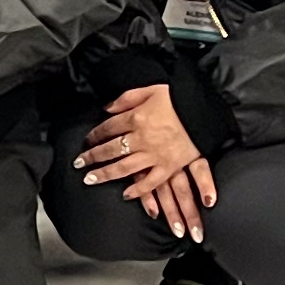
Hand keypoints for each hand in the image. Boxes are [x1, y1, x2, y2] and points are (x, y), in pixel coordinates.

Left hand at [75, 86, 216, 239]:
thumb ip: (126, 98)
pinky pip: (150, 182)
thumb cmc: (180, 98)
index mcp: (136, 117)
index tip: (86, 141)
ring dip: (105, 174)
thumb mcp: (150, 89)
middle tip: (79, 164)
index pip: (108, 128)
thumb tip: (107, 108)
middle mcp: (141, 137)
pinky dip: (138, 190)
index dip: (95, 135)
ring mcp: (155, 154)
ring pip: (124, 167)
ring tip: (90, 180)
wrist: (206, 110)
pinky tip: (125, 194)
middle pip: (111, 149)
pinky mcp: (169, 166)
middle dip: (92, 157)